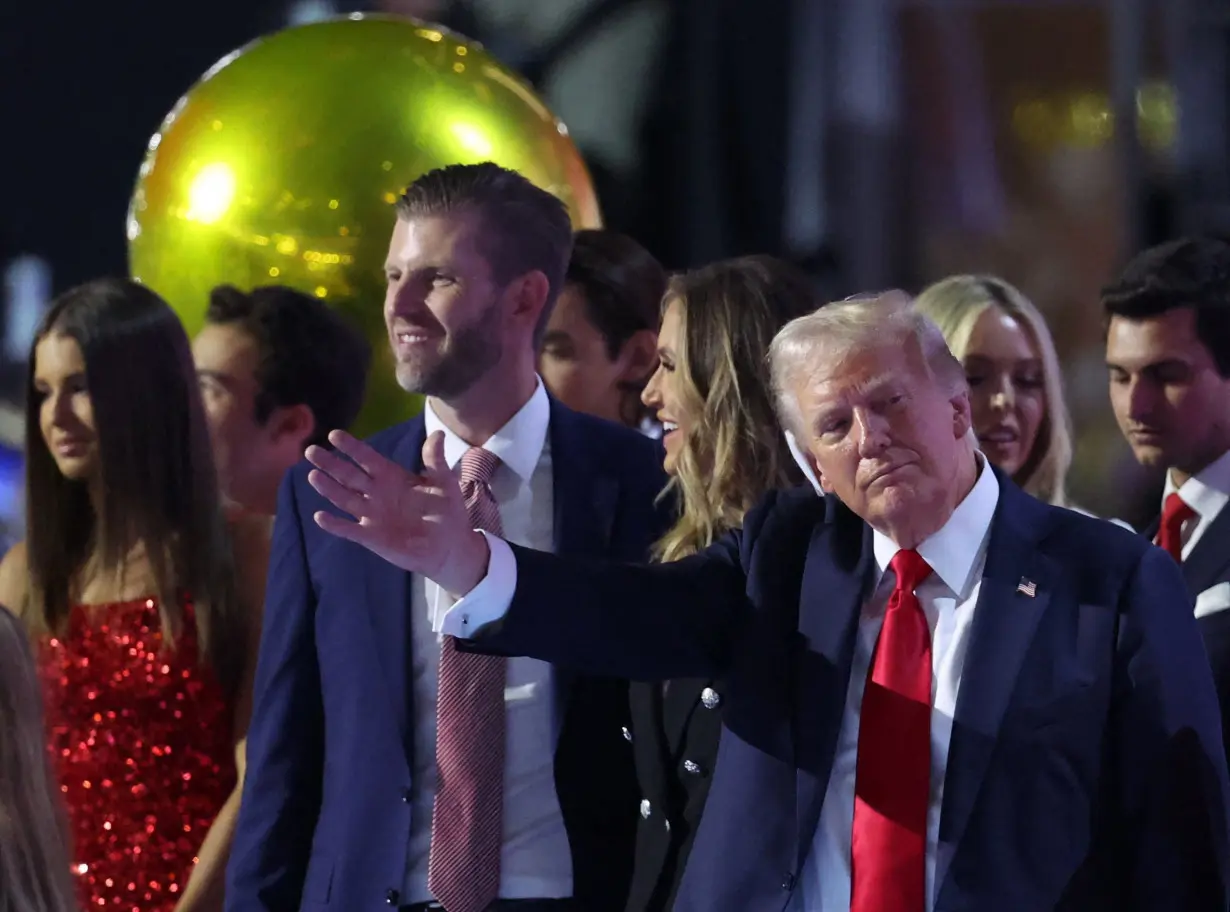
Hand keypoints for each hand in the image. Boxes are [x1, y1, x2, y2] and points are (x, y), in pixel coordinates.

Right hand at [306, 430, 490, 594]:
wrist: (449, 547)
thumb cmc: (447, 512)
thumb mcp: (444, 483)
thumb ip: (436, 460)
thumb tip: (438, 433)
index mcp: (392, 477)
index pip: (367, 458)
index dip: (352, 447)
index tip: (335, 435)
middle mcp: (376, 493)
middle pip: (349, 475)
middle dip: (330, 463)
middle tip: (311, 450)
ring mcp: (371, 514)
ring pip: (344, 498)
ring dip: (328, 488)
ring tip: (312, 475)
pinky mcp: (370, 536)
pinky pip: (348, 529)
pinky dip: (335, 524)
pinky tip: (320, 516)